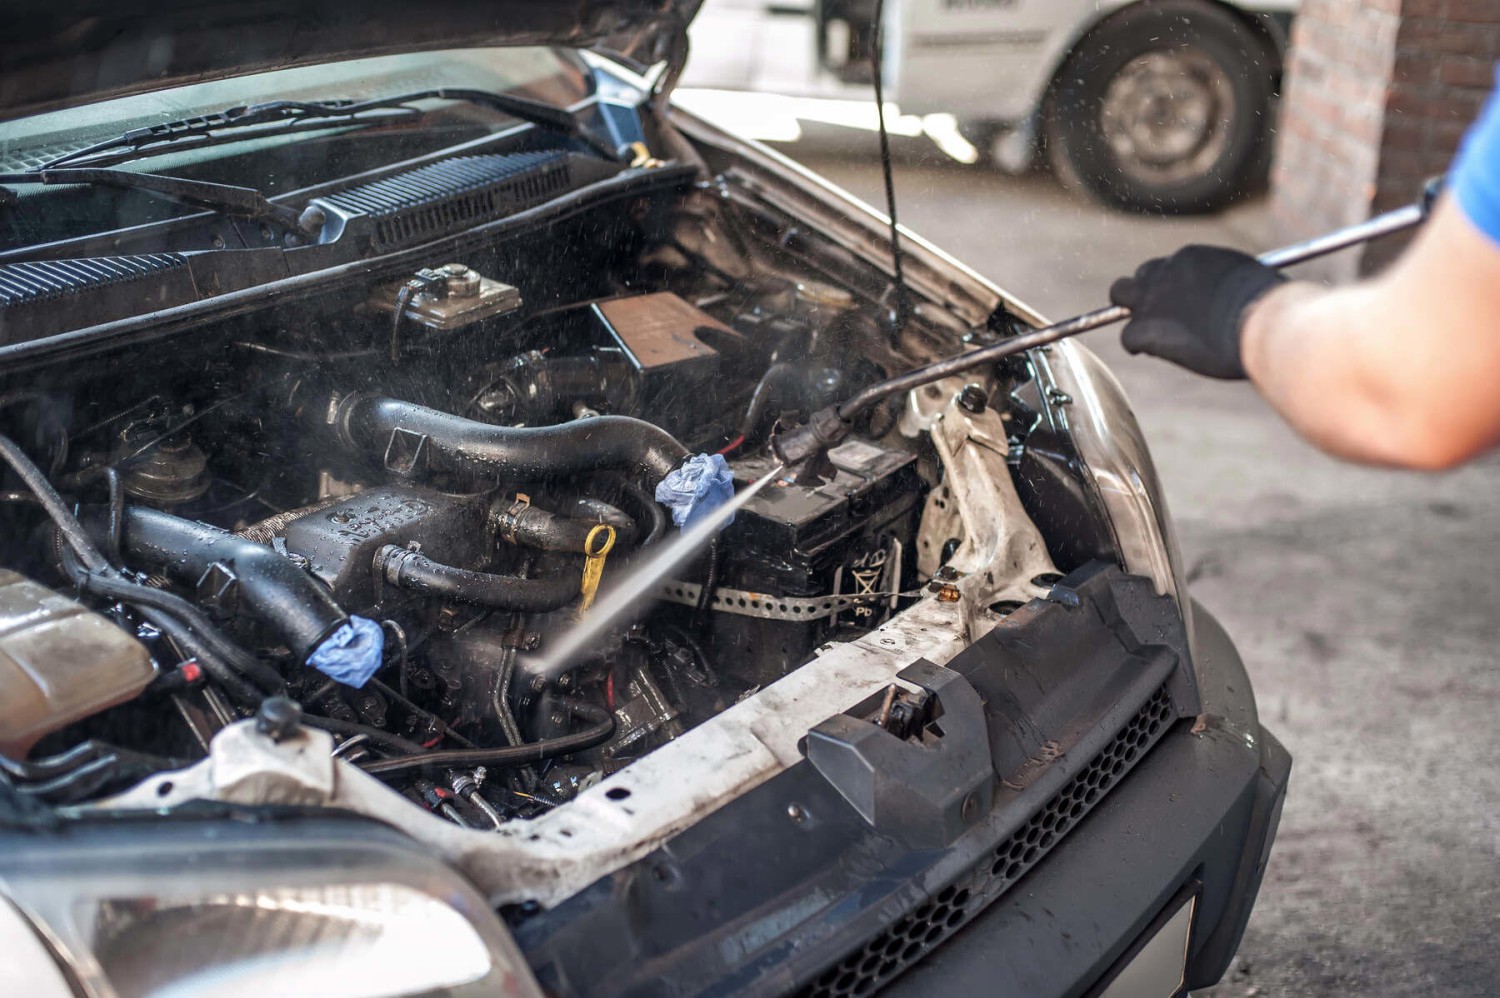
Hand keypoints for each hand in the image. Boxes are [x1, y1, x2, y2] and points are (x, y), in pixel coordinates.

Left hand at [1110, 245, 1285, 379]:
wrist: (1259, 319)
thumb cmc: (1269, 306)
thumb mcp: (1251, 284)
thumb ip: (1232, 287)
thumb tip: (1242, 301)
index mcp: (1194, 258)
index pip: (1171, 267)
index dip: (1173, 287)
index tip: (1183, 303)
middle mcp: (1168, 271)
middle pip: (1139, 277)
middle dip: (1143, 294)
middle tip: (1156, 316)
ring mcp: (1153, 298)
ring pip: (1121, 298)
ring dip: (1133, 315)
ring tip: (1148, 334)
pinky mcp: (1147, 327)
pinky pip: (1127, 336)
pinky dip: (1137, 345)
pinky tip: (1149, 351)